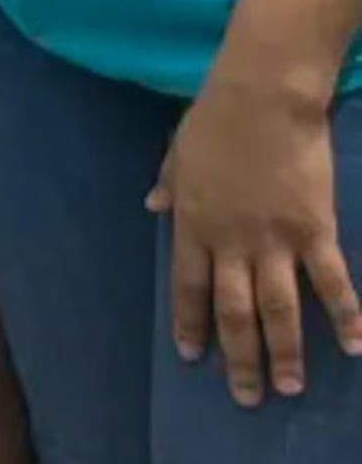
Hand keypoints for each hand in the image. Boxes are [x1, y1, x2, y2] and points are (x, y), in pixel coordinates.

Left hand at [154, 71, 361, 402]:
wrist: (263, 99)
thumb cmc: (214, 121)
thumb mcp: (176, 153)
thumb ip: (168, 185)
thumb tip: (153, 206)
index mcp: (193, 224)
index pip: (189, 288)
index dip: (192, 324)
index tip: (194, 358)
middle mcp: (231, 242)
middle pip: (235, 311)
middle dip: (240, 357)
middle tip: (248, 396)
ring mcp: (275, 240)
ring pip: (280, 309)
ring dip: (286, 352)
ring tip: (290, 387)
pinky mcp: (315, 231)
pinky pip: (331, 282)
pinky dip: (345, 316)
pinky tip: (355, 346)